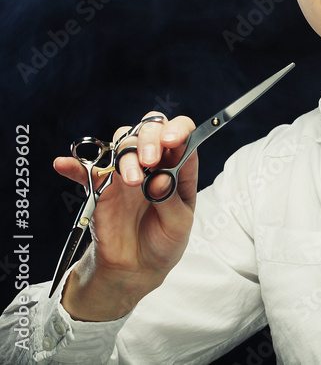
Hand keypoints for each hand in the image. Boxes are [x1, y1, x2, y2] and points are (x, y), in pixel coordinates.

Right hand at [52, 111, 196, 320]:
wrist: (137, 266)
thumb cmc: (165, 240)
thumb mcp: (179, 224)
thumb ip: (171, 200)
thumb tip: (159, 179)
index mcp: (179, 166)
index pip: (182, 134)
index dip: (177, 129)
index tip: (172, 141)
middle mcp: (153, 163)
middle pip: (149, 131)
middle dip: (149, 139)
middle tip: (149, 162)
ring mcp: (126, 171)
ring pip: (123, 144)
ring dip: (126, 155)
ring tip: (132, 181)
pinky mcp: (101, 186)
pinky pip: (84, 170)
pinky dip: (74, 164)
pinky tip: (63, 164)